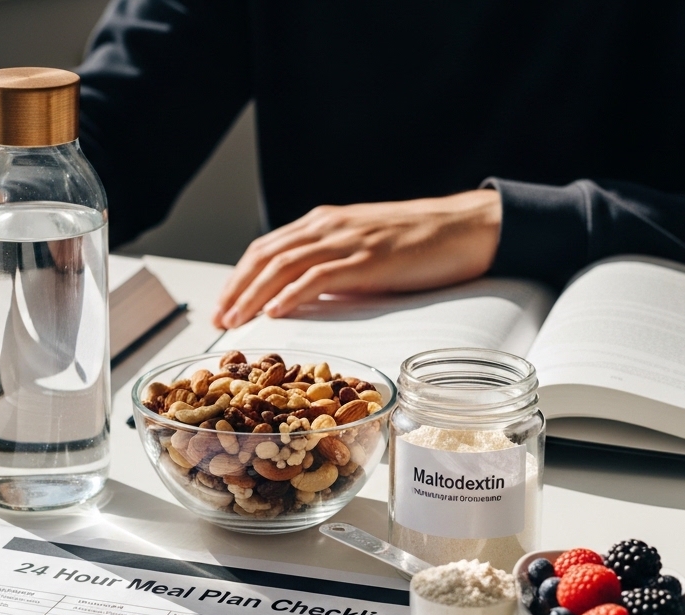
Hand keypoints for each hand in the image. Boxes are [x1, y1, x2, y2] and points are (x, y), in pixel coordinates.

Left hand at [212, 190, 502, 328]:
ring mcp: (347, 241)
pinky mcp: (368, 259)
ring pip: (284, 265)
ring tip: (237, 320)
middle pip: (265, 256)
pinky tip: (275, 312)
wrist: (465, 227)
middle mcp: (328, 226)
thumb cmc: (420, 243)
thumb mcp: (363, 250)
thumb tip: (302, 296)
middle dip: (236, 288)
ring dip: (254, 295)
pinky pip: (319, 276)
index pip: (266, 248)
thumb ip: (332, 267)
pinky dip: (292, 294)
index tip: (223, 305)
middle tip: (219, 319)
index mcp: (324, 223)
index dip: (239, 277)